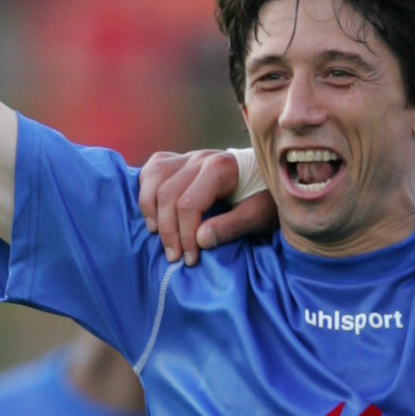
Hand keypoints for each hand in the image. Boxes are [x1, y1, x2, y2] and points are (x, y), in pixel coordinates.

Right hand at [137, 145, 277, 262]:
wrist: (268, 178)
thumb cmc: (265, 199)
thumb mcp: (257, 216)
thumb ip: (231, 227)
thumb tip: (201, 240)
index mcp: (221, 168)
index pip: (188, 205)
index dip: (185, 236)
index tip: (190, 259)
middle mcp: (201, 158)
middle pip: (167, 194)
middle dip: (167, 230)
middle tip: (174, 256)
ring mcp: (188, 156)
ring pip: (153, 177)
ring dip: (150, 208)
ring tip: (156, 234)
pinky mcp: (181, 159)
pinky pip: (153, 168)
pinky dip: (146, 188)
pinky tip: (152, 211)